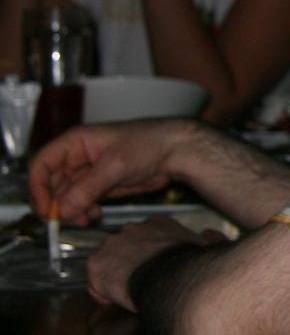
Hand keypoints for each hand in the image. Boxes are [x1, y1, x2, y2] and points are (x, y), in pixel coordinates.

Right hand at [29, 120, 197, 225]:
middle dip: (55, 205)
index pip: (42, 165)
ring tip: (85, 220)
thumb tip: (63, 211)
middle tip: (63, 223)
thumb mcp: (115, 166)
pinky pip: (82, 201)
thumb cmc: (148, 145)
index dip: (37, 189)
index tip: (45, 210)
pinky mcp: (101, 185)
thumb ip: (87, 189)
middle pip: (51, 185)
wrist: (177, 151)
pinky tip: (94, 215)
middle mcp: (78, 157)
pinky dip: (83, 211)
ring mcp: (89, 172)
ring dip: (70, 211)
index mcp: (75, 143)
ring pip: (66, 197)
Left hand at [87, 217, 211, 310]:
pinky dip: (104, 294)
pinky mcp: (97, 263)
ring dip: (116, 278)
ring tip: (130, 291)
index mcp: (156, 223)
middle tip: (139, 281)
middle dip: (127, 264)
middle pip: (122, 248)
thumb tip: (212, 234)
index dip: (146, 256)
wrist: (172, 277)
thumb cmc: (190, 264)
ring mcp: (112, 244)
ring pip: (107, 265)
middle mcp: (131, 228)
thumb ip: (208, 237)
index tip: (152, 268)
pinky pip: (95, 284)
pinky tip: (119, 298)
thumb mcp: (205, 245)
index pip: (143, 238)